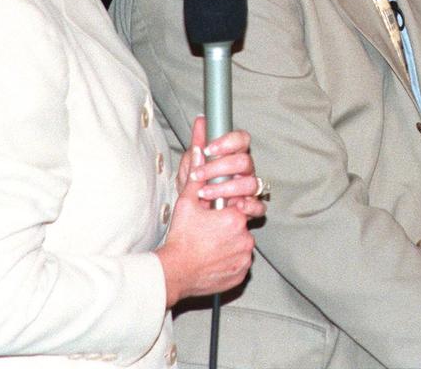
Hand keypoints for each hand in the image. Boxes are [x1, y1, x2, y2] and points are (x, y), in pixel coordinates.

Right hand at [155, 116, 260, 303]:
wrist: (175, 273)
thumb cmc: (180, 238)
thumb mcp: (186, 202)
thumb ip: (197, 172)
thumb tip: (200, 146)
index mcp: (235, 216)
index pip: (240, 203)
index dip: (226, 205)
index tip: (216, 210)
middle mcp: (245, 237)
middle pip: (241, 223)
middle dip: (227, 224)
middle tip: (210, 231)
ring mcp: (245, 258)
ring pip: (241, 242)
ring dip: (228, 241)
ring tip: (208, 245)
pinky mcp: (241, 274)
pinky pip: (240, 261)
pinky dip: (229, 259)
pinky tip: (212, 258)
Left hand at [191, 117, 267, 218]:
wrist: (192, 214)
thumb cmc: (196, 186)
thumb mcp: (191, 165)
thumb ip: (197, 144)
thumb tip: (201, 121)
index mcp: (233, 156)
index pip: (242, 139)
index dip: (228, 142)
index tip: (208, 149)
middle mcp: (244, 171)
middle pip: (244, 161)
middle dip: (219, 168)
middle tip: (199, 175)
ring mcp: (249, 189)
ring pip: (251, 183)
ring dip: (225, 188)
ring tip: (205, 194)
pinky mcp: (251, 208)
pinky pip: (259, 207)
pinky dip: (250, 207)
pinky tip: (236, 206)